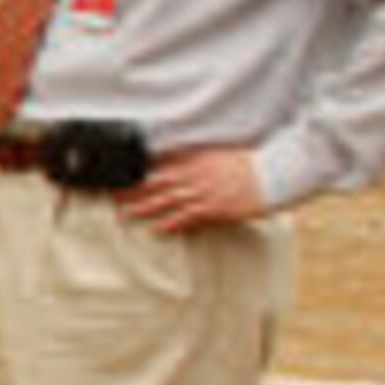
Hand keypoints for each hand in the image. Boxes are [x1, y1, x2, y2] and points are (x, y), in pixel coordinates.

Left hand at [120, 146, 265, 232]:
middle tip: (111, 194)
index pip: (159, 164)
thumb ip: (192, 157)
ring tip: (123, 214)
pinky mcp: (215, 209)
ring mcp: (203, 192)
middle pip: (156, 183)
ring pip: (166, 201)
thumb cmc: (247, 164)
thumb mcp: (215, 154)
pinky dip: (172, 224)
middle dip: (132, 189)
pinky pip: (188, 218)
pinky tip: (157, 230)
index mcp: (195, 160)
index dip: (137, 170)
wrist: (273, 174)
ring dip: (143, 208)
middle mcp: (195, 175)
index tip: (119, 174)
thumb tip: (169, 158)